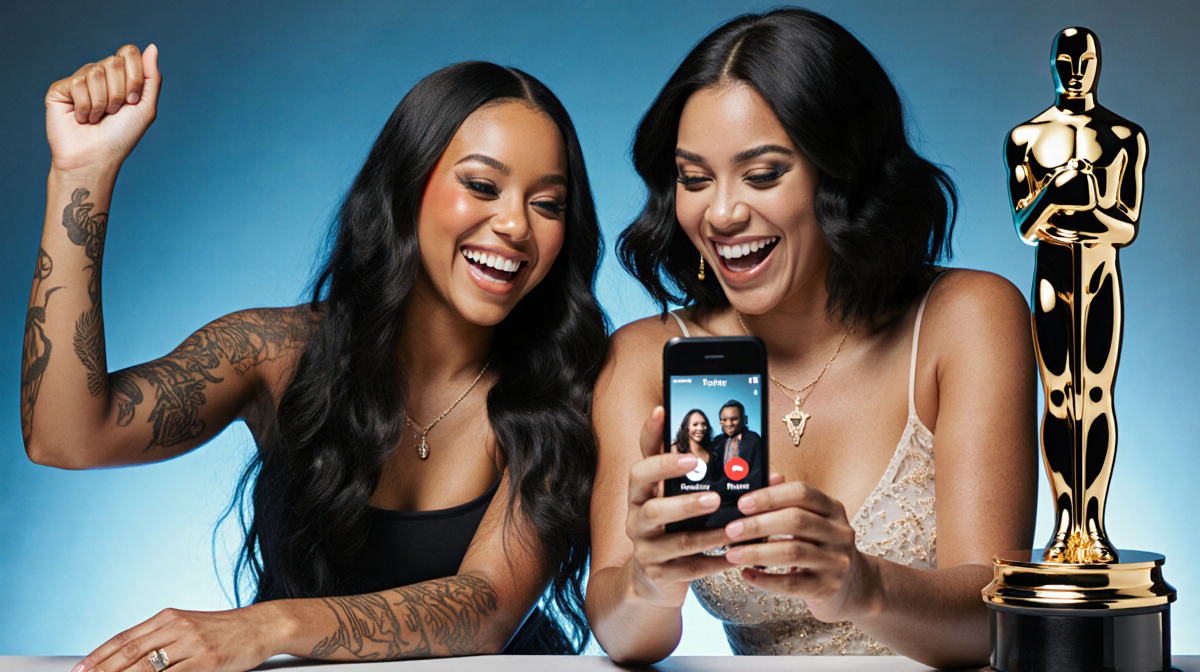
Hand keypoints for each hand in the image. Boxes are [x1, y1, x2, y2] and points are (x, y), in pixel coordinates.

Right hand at [46, 44, 160, 173]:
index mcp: (120, 76)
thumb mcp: (146, 108)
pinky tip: (80, 118)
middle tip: (113, 112)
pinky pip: (77, 83)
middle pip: (114, 62)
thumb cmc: (122, 136)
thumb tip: (152, 46)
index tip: (133, 101)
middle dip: (119, 93)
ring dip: (102, 102)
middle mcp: (99, 75)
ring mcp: (79, 80)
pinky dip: (85, 106)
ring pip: (96, 72)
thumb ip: (151, 78)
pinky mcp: (60, 89)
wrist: (97, 157)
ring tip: (97, 117)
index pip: (129, 52)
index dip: (134, 77)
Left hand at [71, 604, 280, 671]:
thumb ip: (163, 639)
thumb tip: (131, 659)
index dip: (99, 655)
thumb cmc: (226, 631)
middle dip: (103, 671)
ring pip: (146, 667)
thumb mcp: (191, 627)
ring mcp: (192, 644)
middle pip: (130, 653)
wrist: (262, 626)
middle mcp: (177, 627)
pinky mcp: (207, 661)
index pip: (125, 638)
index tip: (80, 669)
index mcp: (170, 617)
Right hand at [624, 406, 731, 608]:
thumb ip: (705, 479)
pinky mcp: (658, 575)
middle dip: (683, 502)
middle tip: (713, 496)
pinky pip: (688, 569)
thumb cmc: (672, 528)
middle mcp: (636, 519)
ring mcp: (645, 549)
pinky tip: (733, 557)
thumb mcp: (676, 499)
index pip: (641, 465)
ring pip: (674, 541)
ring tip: (732, 528)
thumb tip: (760, 465)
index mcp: (640, 494)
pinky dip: (713, 562)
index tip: (663, 412)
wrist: (650, 581)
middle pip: (651, 507)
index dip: (649, 438)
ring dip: (707, 533)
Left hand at [720, 479, 880, 623]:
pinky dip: (764, 579)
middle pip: (796, 521)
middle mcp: (839, 533)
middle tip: (730, 530)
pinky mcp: (827, 588)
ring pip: (792, 552)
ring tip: (732, 554)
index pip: (802, 493)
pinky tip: (746, 574)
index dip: (770, 496)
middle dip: (758, 524)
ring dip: (756, 552)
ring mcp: (836, 562)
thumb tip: (768, 476)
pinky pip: (791, 584)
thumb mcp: (813, 520)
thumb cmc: (822, 548)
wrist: (854, 587)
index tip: (742, 503)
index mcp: (833, 509)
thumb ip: (789, 501)